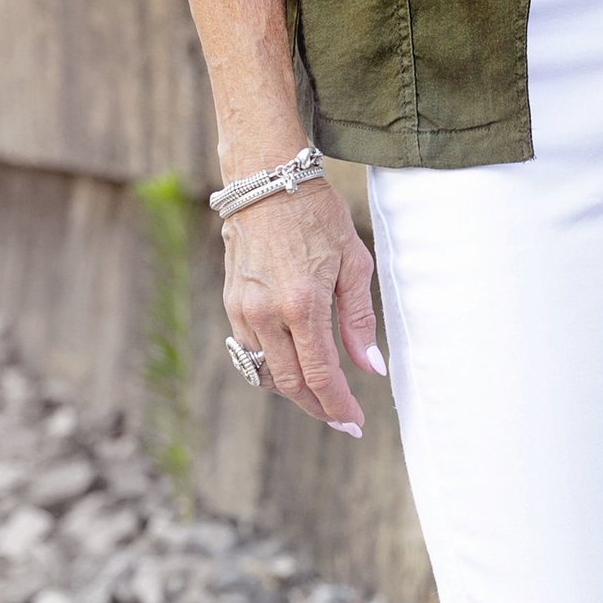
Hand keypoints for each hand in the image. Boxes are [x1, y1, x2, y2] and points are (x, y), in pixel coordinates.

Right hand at [223, 176, 382, 436]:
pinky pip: (249, 352)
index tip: (354, 422)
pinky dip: (272, 367)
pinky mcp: (231, 303)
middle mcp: (267, 314)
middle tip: (341, 418)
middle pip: (291, 384)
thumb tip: (371, 368)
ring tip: (321, 395)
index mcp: (303, 305)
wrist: (266, 180)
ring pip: (266, 373)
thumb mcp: (353, 263)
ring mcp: (243, 310)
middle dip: (318, 407)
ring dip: (294, 390)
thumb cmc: (317, 216)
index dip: (338, 405)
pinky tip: (294, 365)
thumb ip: (359, 320)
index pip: (321, 375)